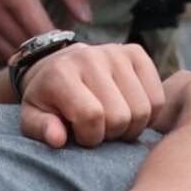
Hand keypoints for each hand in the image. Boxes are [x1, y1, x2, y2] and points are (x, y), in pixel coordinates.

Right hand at [0, 0, 91, 63]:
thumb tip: (86, 18)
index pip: (43, 36)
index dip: (62, 44)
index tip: (74, 42)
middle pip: (25, 49)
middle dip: (46, 52)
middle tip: (61, 45)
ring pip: (6, 55)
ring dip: (26, 55)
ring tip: (42, 47)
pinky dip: (6, 53)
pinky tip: (19, 43)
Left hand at [18, 43, 164, 148]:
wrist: (58, 67)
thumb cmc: (47, 101)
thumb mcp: (32, 118)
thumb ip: (41, 129)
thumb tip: (57, 138)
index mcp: (61, 73)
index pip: (92, 116)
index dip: (89, 138)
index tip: (80, 136)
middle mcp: (89, 56)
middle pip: (120, 116)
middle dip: (110, 134)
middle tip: (98, 129)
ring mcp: (115, 52)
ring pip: (143, 110)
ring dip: (130, 127)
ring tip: (111, 121)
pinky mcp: (135, 53)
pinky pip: (158, 98)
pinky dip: (148, 115)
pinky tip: (128, 111)